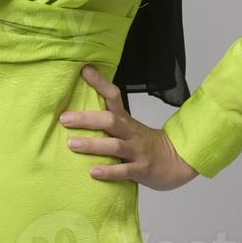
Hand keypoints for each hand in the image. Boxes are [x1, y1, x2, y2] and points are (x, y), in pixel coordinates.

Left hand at [58, 64, 199, 190]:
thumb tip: (76, 111)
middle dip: (86, 119)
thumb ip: (108, 121)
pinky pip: (124, 170)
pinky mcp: (141, 170)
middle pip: (110, 120)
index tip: (84, 71)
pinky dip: (108, 171)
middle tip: (65, 119)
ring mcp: (137, 151)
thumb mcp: (128, 127)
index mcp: (126, 120)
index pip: (114, 96)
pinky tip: (93, 172)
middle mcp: (130, 133)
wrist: (176, 161)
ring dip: (92, 144)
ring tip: (71, 144)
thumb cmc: (144, 143)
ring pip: (114, 145)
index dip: (100, 83)